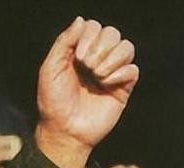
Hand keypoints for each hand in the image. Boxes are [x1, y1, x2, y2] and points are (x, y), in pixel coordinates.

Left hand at [35, 17, 138, 167]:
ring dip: (112, 58)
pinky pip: (133, 69)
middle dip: (101, 47)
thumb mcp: (50, 69)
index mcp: (79, 53)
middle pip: (112, 33)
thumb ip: (64, 41)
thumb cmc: (54, 103)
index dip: (90, 36)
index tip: (79, 57)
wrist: (64, 131)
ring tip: (98, 76)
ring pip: (127, 47)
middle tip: (88, 67)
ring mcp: (111, 74)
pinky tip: (107, 84)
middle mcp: (97, 60)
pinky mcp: (122, 90)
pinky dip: (121, 73)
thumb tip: (81, 20)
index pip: (94, 27)